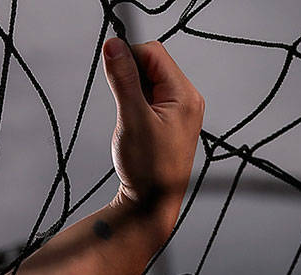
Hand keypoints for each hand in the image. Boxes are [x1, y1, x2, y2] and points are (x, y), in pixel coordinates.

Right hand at [101, 38, 204, 236]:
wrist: (152, 204)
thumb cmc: (146, 168)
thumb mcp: (131, 118)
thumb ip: (122, 79)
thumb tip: (112, 44)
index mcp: (185, 96)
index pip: (153, 53)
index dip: (128, 58)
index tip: (114, 78)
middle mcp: (188, 100)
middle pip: (152, 63)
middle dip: (131, 76)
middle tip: (126, 107)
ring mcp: (181, 111)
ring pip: (149, 80)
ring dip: (132, 91)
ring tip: (132, 121)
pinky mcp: (171, 121)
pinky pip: (150, 97)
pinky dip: (136, 103)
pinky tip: (135, 126)